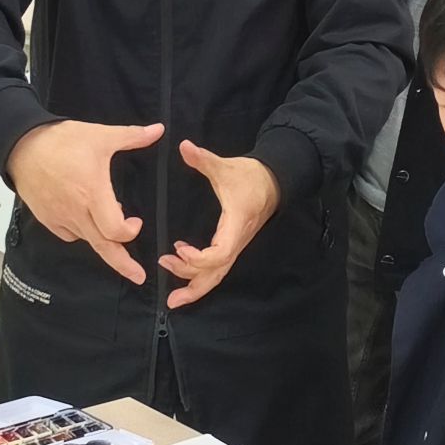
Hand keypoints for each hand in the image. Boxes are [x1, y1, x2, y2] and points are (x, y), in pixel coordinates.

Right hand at [7, 120, 163, 284]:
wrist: (21, 146)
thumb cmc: (59, 141)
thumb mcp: (101, 136)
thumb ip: (132, 136)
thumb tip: (158, 130)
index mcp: (92, 194)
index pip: (114, 230)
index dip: (129, 232)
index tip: (135, 222)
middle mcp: (76, 211)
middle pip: (103, 247)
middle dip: (122, 264)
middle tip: (138, 276)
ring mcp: (60, 218)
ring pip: (87, 239)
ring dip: (103, 241)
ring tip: (112, 235)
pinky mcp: (48, 219)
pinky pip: (70, 234)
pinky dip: (82, 233)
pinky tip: (87, 221)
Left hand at [160, 141, 279, 308]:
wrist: (276, 180)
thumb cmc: (251, 176)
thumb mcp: (227, 167)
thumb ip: (204, 159)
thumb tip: (183, 146)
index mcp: (236, 225)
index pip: (220, 253)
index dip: (199, 259)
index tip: (178, 249)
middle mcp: (237, 241)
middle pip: (217, 273)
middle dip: (193, 285)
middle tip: (169, 294)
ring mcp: (236, 244)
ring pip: (218, 275)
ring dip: (196, 287)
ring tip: (174, 298)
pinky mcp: (233, 243)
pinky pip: (218, 267)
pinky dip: (202, 275)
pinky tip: (184, 269)